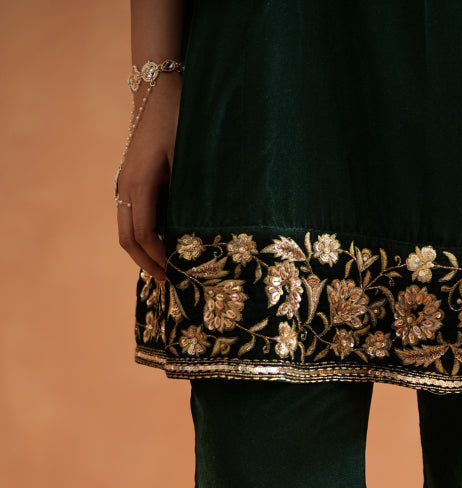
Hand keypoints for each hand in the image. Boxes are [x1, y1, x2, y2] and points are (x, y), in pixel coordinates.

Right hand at [116, 73, 181, 281]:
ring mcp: (123, 183)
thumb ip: (188, 194)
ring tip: (165, 269)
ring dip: (143, 252)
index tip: (175, 274)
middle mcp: (125, 186)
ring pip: (126, 229)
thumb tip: (198, 232)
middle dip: (146, 263)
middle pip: (127, 239)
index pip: (142, 234)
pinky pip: (131, 217)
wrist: (157, 92)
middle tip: (167, 282)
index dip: (158, 258)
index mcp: (138, 183)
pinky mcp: (128, 181)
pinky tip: (162, 245)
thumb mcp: (188, 158)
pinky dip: (143, 236)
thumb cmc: (178, 122)